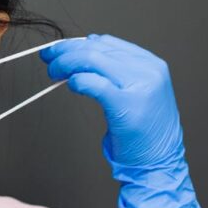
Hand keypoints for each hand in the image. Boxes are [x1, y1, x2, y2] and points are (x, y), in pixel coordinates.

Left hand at [39, 34, 207, 207]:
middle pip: (97, 48)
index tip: (59, 50)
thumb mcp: (136, 92)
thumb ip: (117, 71)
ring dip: (66, 63)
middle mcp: (148, 71)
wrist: (159, 164)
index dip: (78, 43)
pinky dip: (76, 81)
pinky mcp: (126, 104)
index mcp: (152, 65)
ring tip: (53, 72)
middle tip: (48, 58)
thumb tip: (86, 49)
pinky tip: (71, 85)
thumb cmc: (143, 134)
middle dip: (66, 50)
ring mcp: (140, 85)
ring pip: (92, 60)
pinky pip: (93, 83)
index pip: (108, 43)